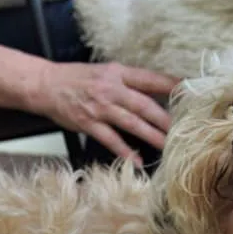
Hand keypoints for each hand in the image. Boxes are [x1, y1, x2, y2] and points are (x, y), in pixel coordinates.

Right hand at [26, 61, 180, 165]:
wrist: (45, 85)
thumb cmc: (75, 79)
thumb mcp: (104, 72)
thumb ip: (126, 82)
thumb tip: (153, 94)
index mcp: (117, 73)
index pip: (149, 78)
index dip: (169, 85)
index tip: (187, 92)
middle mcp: (111, 89)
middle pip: (144, 104)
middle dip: (165, 118)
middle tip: (183, 129)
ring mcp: (100, 108)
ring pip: (132, 123)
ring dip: (151, 136)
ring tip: (167, 146)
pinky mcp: (88, 123)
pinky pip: (111, 140)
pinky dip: (125, 152)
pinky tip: (137, 162)